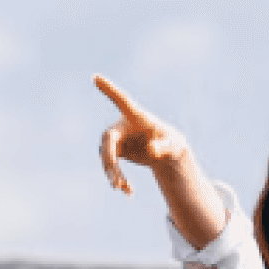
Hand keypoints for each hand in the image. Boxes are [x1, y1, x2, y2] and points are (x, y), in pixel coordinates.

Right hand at [95, 74, 192, 195]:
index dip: (109, 90)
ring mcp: (117, 139)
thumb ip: (164, 147)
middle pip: (108, 140)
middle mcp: (122, 125)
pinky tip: (129, 191)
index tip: (96, 77)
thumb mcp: (173, 147)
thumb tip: (151, 152)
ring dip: (113, 173)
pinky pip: (111, 165)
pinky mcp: (116, 151)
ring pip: (106, 156)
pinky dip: (117, 178)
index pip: (121, 101)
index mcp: (136, 117)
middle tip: (114, 180)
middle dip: (110, 160)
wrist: (165, 152)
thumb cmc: (171, 143)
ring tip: (123, 189)